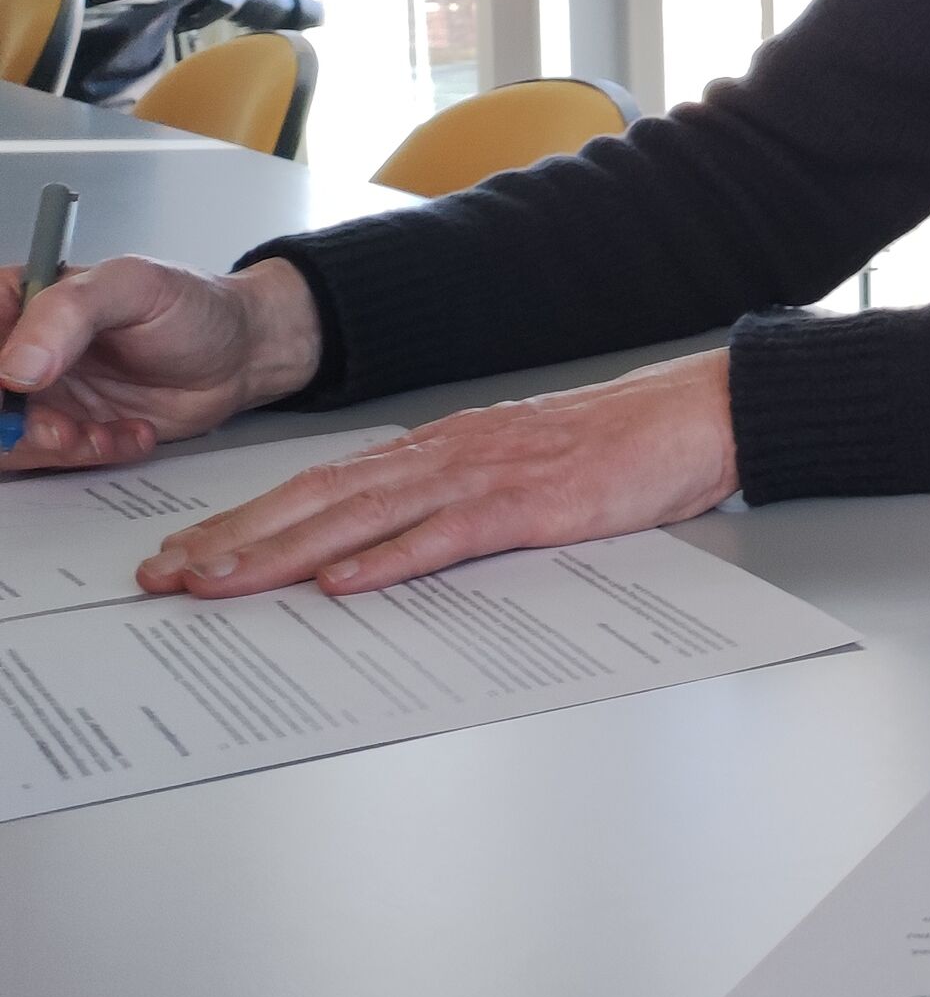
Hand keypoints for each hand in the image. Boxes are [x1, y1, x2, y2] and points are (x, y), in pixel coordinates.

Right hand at [0, 255, 324, 469]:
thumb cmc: (193, 306)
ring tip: (101, 434)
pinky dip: (88, 456)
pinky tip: (129, 434)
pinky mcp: (66, 431)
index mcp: (15, 301)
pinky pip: (48, 461)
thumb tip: (14, 366)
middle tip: (60, 430)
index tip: (16, 392)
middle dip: (14, 427)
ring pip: (4, 441)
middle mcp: (17, 351)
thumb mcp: (134, 287)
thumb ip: (68, 314)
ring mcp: (38, 395)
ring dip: (50, 448)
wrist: (242, 353)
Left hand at [135, 348, 741, 599]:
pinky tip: (341, 582)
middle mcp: (448, 454)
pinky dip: (388, 560)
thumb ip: (454, 501)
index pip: (323, 484)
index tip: (189, 549)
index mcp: (443, 447)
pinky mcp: (532, 506)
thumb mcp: (522, 469)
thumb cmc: (622, 445)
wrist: (698, 414)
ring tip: (218, 581)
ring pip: (361, 515)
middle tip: (164, 575)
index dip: (247, 519)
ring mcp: (487, 477)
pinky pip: (445, 536)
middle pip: (319, 498)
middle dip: (233, 538)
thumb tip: (383, 549)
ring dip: (280, 551)